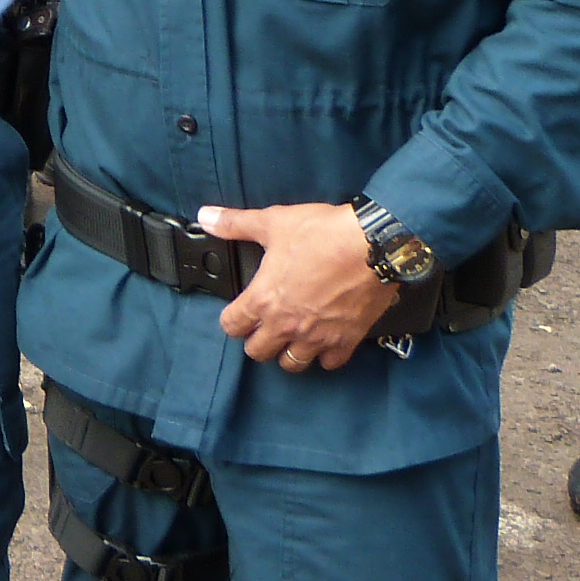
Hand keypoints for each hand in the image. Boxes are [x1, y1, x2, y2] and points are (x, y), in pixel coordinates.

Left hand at [198, 202, 398, 373]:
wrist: (374, 244)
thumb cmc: (323, 234)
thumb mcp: (273, 222)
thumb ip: (235, 223)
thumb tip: (205, 216)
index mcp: (264, 299)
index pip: (232, 326)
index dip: (231, 320)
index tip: (238, 314)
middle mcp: (287, 325)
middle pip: (258, 352)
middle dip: (257, 341)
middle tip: (264, 327)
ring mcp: (317, 336)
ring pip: (292, 364)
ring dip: (288, 353)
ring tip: (292, 339)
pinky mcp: (346, 340)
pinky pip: (330, 363)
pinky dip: (326, 356)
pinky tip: (325, 342)